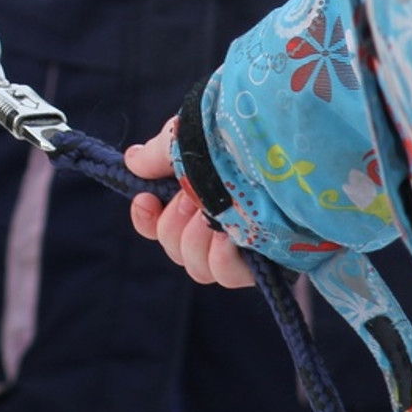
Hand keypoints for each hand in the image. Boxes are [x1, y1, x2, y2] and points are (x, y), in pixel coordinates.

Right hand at [124, 116, 254, 287]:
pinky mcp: (266, 260)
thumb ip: (158, 154)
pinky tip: (230, 235)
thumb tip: (133, 160)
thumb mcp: (187, 138)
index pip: (158, 224)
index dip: (145, 218)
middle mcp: (217, 221)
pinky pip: (227, 274)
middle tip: (190, 200)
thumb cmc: (233, 137)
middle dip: (174, 224)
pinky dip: (221, 256)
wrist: (279, 146)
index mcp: (197, 194)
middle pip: (174, 248)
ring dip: (196, 239)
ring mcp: (241, 243)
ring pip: (196, 267)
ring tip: (213, 215)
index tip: (145, 199)